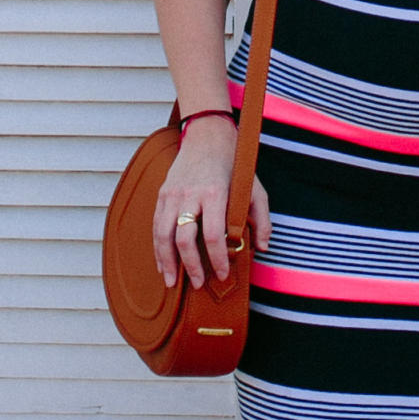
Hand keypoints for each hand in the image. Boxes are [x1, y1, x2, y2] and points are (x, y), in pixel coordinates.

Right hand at [151, 113, 270, 289]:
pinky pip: (156, 225)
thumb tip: (263, 247)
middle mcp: (190, 194)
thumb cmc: (234, 163)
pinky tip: (163, 263)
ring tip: (172, 282)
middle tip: (199, 284)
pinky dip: (158, 247)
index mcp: (215, 193)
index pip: (213, 234)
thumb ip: (261, 217)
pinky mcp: (162, 194)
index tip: (222, 275)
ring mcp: (172, 194)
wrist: (207, 135)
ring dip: (167, 261)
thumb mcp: (254, 187)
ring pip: (163, 234)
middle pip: (184, 238)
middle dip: (190, 266)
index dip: (217, 258)